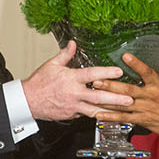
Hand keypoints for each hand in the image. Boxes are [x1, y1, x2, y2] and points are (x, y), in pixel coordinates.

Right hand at [19, 41, 134, 120]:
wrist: (27, 101)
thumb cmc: (38, 83)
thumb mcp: (52, 65)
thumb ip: (65, 54)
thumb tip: (73, 43)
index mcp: (71, 79)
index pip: (92, 74)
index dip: (106, 73)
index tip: (119, 72)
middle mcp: (74, 93)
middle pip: (99, 97)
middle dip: (116, 98)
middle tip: (130, 99)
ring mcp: (74, 106)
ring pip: (96, 110)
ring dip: (111, 111)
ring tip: (125, 112)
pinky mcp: (72, 115)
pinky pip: (87, 115)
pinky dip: (98, 115)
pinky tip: (109, 115)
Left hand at [95, 54, 158, 148]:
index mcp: (158, 86)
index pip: (147, 71)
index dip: (136, 63)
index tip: (125, 56)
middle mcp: (150, 97)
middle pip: (128, 89)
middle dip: (111, 85)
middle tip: (97, 80)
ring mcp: (145, 109)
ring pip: (123, 104)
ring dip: (107, 100)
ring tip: (93, 96)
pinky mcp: (143, 120)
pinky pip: (124, 118)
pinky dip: (112, 117)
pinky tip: (100, 115)